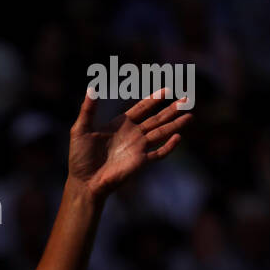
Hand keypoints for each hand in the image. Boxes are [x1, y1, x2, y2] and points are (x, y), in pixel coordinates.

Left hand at [68, 87, 191, 201]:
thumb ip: (88, 109)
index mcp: (121, 124)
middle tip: (187, 99)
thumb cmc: (80, 158)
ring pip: (161, 132)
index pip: (142, 108)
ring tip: (190, 115)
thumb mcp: (80, 129)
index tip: (167, 89)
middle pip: (157, 118)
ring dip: (175, 124)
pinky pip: (158, 153)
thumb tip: (91, 88)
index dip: (154, 99)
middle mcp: (132, 134)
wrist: (84, 181)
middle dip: (171, 109)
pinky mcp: (139, 162)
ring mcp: (138, 148)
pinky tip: (178, 138)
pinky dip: (168, 147)